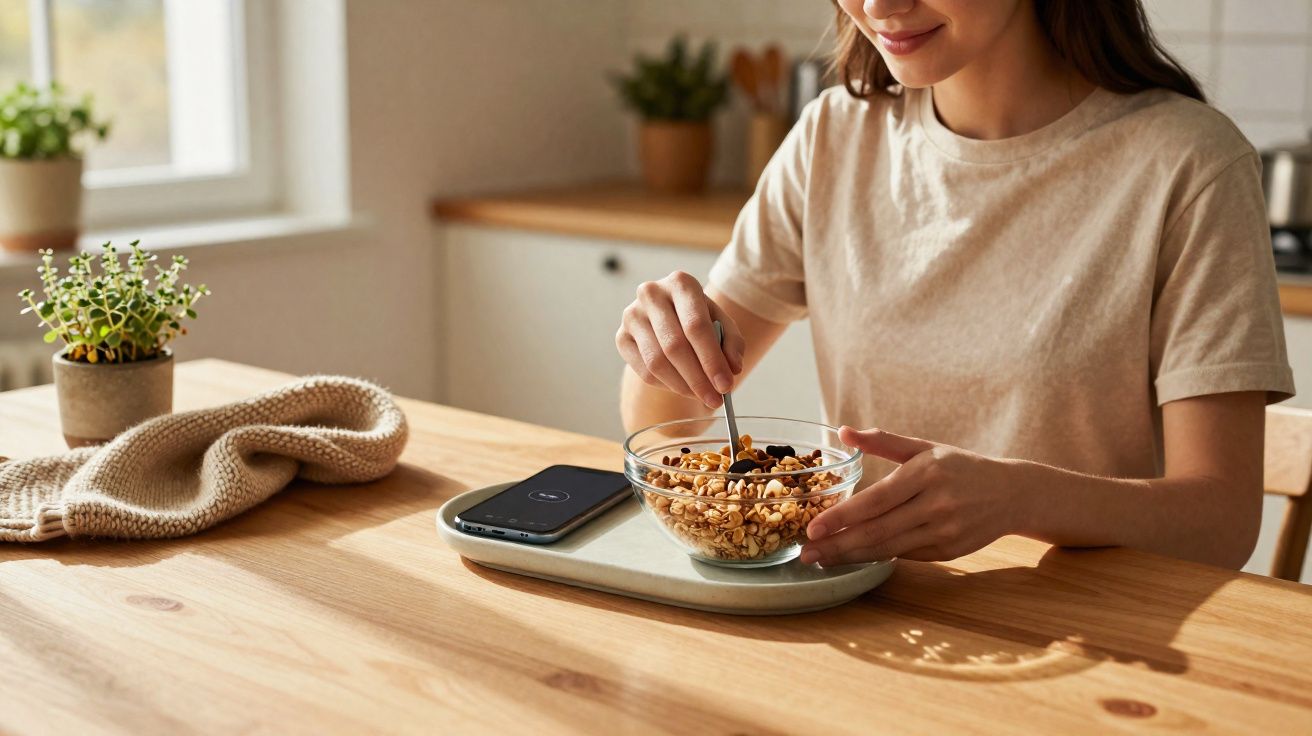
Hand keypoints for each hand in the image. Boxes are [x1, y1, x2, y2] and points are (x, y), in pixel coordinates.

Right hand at [615, 271, 744, 407]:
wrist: (670, 315)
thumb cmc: (699, 318)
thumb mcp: (722, 323)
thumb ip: (732, 344)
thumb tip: (732, 369)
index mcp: (680, 283)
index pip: (696, 326)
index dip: (712, 359)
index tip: (726, 385)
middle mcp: (651, 294)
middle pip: (675, 346)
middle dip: (698, 378)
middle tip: (715, 400)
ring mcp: (632, 315)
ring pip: (657, 362)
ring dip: (682, 386)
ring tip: (701, 397)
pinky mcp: (621, 336)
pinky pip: (644, 370)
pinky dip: (666, 385)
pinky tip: (682, 387)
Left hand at [801, 426, 1023, 564]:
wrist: (1013, 493)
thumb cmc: (961, 466)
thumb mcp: (925, 446)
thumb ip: (883, 441)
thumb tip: (843, 431)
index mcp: (925, 474)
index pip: (875, 500)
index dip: (842, 517)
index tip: (813, 528)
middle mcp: (935, 504)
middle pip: (878, 530)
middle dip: (838, 544)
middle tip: (806, 553)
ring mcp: (944, 531)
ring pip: (889, 548)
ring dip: (852, 556)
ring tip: (822, 560)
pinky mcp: (949, 552)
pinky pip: (906, 556)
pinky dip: (877, 558)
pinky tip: (852, 558)